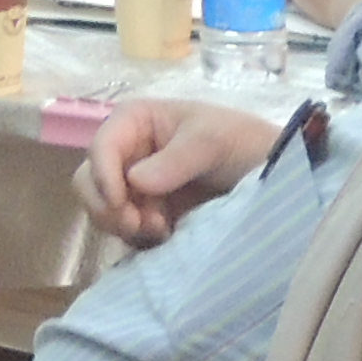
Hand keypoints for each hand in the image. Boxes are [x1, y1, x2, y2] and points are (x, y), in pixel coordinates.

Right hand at [81, 94, 281, 245]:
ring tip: (160, 230)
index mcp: (135, 122)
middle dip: (107, 205)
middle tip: (137, 225)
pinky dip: (136, 238)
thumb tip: (136, 181)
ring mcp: (136, 186)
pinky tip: (164, 236)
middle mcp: (128, 153)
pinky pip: (124, 230)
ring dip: (123, 224)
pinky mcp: (148, 213)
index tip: (121, 203)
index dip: (103, 175)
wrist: (271, 174)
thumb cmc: (241, 143)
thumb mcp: (212, 140)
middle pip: (90, 181)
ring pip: (104, 209)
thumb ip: (175, 159)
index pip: (101, 147)